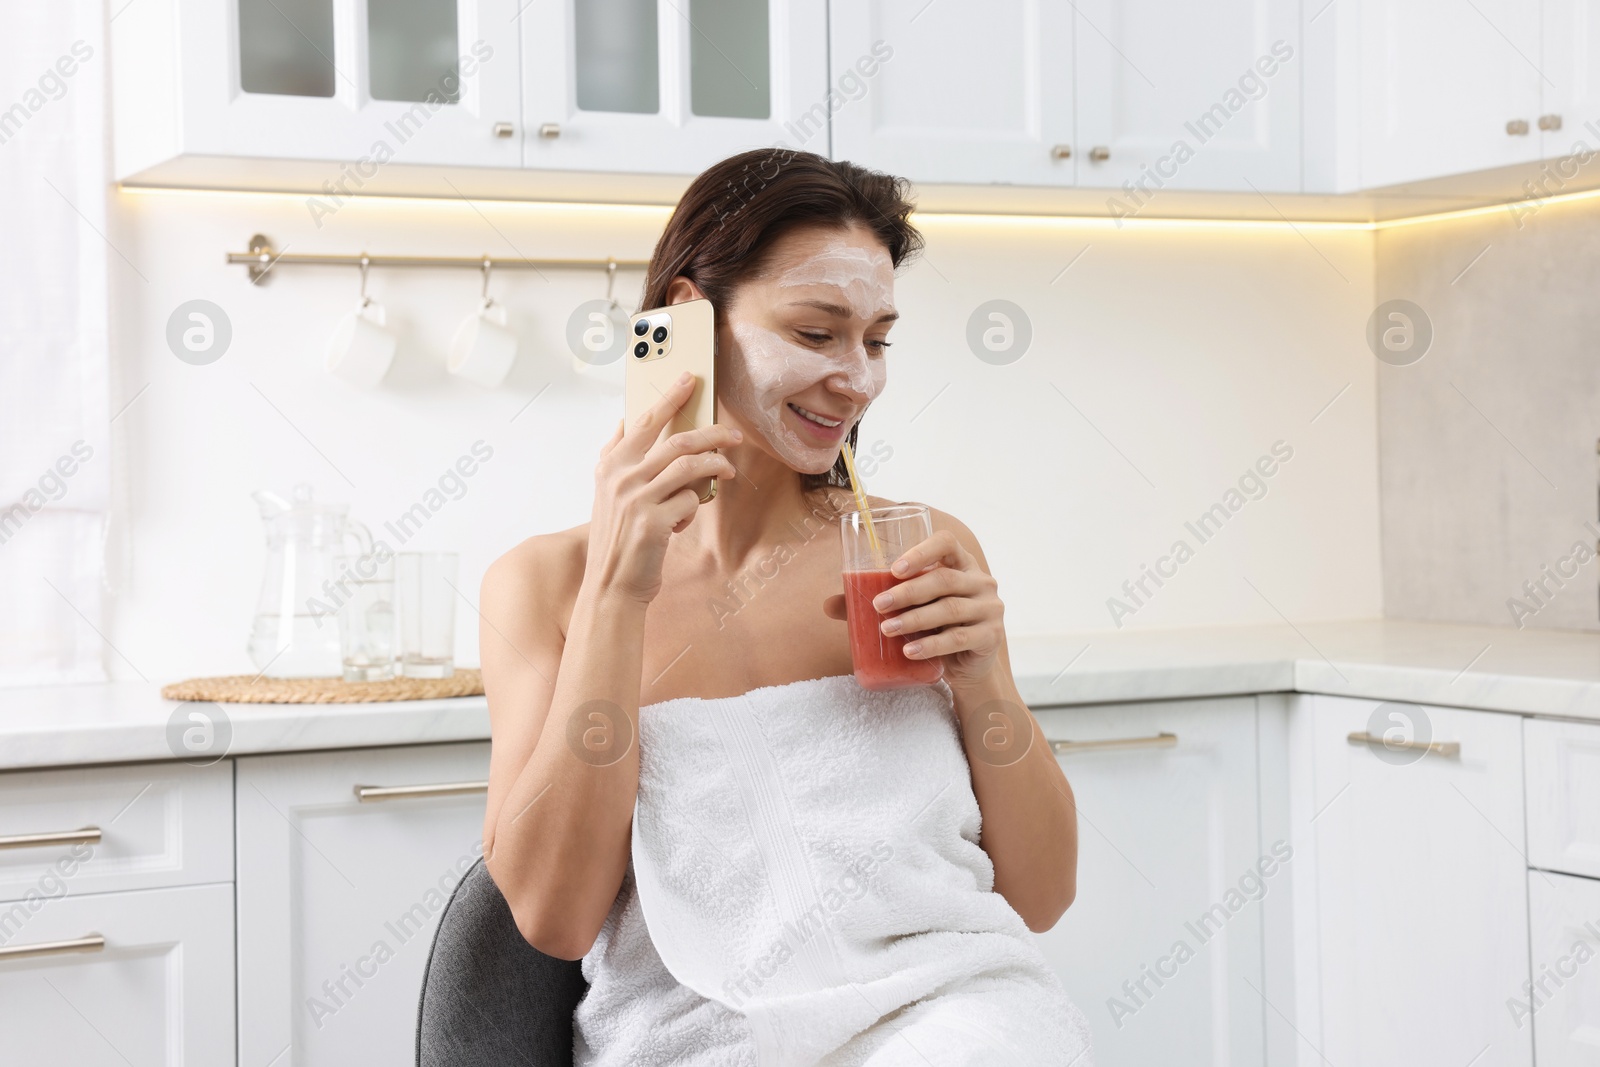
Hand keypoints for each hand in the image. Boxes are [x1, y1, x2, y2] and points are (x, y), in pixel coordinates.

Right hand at [586, 372, 741, 604]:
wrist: (610, 584)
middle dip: (710, 433)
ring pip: (689, 467)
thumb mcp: (605, 493)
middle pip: (676, 441)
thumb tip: (625, 422)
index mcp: (610, 465)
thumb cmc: (616, 538)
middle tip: (731, 434)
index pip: (643, 421)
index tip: (688, 380)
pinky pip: (690, 501)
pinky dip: (695, 506)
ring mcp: (637, 499)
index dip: (669, 398)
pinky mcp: (654, 523)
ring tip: (728, 468)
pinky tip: (686, 518)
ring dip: (715, 465)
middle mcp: (621, 478)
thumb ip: (614, 457)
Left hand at [822, 528, 1003, 687]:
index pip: (947, 543)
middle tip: (878, 605)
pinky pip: (959, 639)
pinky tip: (909, 651)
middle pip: (943, 579)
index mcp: (961, 565)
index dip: (921, 552)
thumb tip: (829, 604)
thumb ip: (877, 603)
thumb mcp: (912, 611)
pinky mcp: (990, 637)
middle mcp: (981, 582)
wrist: (968, 667)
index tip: (893, 568)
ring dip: (915, 619)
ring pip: (950, 609)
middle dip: (907, 592)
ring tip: (887, 629)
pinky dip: (931, 645)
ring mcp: (990, 609)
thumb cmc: (936, 628)